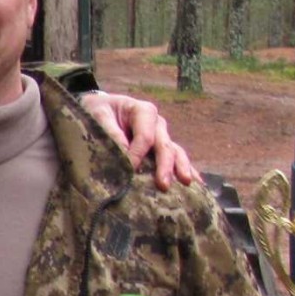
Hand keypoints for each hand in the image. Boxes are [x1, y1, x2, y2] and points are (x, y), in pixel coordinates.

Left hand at [80, 91, 199, 188]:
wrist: (100, 110)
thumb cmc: (98, 111)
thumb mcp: (99, 116)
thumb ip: (111, 132)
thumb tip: (124, 153)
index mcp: (144, 111)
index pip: (145, 136)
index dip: (138, 154)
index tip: (129, 170)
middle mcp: (157, 124)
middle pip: (164, 146)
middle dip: (165, 166)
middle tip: (163, 185)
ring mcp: (162, 136)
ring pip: (176, 153)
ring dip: (180, 169)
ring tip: (187, 184)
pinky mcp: (161, 148)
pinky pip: (176, 159)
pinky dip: (186, 170)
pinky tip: (196, 184)